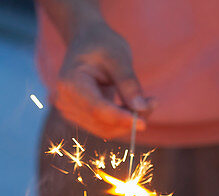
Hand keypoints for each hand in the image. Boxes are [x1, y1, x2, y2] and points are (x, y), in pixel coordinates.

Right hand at [54, 17, 152, 138]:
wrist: (86, 42)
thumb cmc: (102, 44)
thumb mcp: (119, 57)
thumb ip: (129, 84)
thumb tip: (141, 109)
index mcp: (71, 82)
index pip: (97, 109)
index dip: (121, 119)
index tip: (143, 123)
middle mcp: (65, 101)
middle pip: (101, 123)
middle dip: (129, 119)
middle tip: (153, 103)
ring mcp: (70, 111)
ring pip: (105, 129)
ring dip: (128, 121)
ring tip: (146, 102)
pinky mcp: (79, 118)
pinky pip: (104, 127)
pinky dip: (122, 121)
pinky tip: (133, 106)